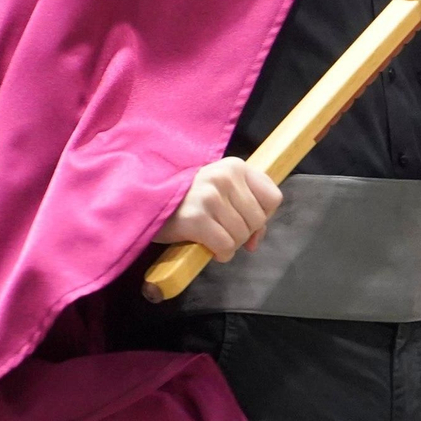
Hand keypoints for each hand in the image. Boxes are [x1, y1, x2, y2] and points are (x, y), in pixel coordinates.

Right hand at [154, 157, 282, 262]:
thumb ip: (245, 209)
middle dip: (244, 234)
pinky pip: (225, 246)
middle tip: (224, 232)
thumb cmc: (188, 199)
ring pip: (241, 235)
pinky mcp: (196, 218)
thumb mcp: (220, 192)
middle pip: (257, 220)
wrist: (147, 201)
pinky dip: (221, 253)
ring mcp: (210, 196)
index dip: (263, 216)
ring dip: (230, 245)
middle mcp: (225, 177)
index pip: (273, 198)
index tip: (247, 221)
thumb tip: (255, 242)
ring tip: (213, 238)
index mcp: (236, 166)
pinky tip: (209, 247)